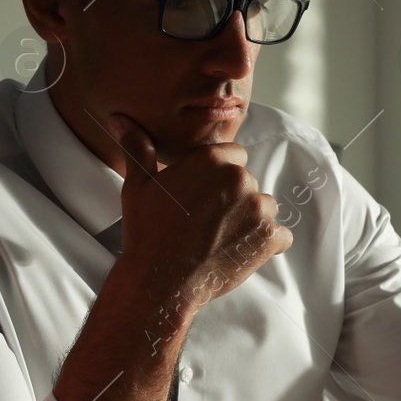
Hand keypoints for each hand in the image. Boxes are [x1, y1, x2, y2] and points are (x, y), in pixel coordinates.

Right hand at [106, 113, 291, 314]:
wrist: (160, 281)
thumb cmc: (147, 231)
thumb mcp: (138, 184)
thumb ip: (137, 147)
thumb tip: (119, 119)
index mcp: (212, 159)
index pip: (234, 155)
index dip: (220, 176)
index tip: (204, 196)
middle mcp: (239, 178)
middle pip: (249, 182)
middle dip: (234, 200)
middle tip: (206, 223)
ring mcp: (257, 208)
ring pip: (265, 208)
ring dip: (251, 221)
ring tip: (221, 238)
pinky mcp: (268, 237)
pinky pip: (281, 236)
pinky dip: (267, 245)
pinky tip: (241, 252)